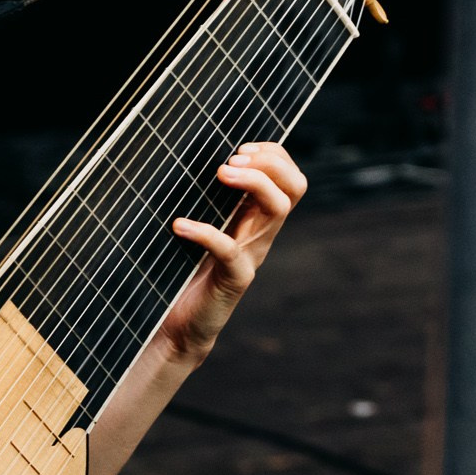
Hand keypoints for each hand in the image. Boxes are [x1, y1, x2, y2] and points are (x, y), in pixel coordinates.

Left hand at [161, 142, 304, 363]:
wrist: (181, 327)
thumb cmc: (185, 273)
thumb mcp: (200, 229)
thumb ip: (205, 202)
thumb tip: (183, 157)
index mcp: (257, 218)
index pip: (289, 177)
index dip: (273, 154)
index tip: (240, 147)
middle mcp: (261, 234)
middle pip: (295, 187)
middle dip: (269, 163)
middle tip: (231, 161)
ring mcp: (252, 256)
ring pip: (276, 210)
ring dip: (252, 182)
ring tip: (220, 174)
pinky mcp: (235, 279)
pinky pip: (230, 250)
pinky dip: (205, 232)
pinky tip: (180, 226)